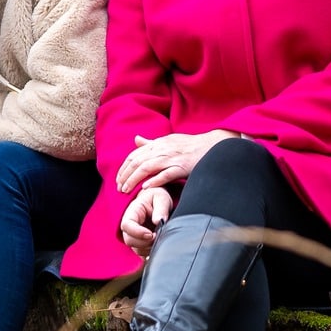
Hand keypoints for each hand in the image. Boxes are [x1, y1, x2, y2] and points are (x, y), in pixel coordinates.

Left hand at [116, 130, 233, 193]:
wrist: (212, 146)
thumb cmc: (190, 145)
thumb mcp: (168, 140)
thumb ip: (151, 142)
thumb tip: (136, 139)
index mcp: (158, 143)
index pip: (134, 155)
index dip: (124, 168)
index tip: (118, 179)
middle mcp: (162, 149)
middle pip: (137, 162)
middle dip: (125, 176)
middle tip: (119, 188)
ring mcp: (172, 158)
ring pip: (146, 168)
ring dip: (134, 180)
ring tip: (126, 190)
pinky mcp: (182, 167)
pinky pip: (165, 174)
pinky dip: (154, 181)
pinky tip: (145, 188)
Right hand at [120, 185, 172, 255]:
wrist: (156, 202)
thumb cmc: (157, 198)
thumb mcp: (161, 198)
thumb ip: (161, 208)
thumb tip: (159, 221)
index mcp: (132, 212)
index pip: (127, 225)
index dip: (137, 232)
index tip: (151, 234)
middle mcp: (130, 225)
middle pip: (129, 240)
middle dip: (144, 242)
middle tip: (158, 236)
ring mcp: (133, 235)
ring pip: (136, 248)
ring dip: (148, 248)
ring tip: (161, 238)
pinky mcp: (139, 243)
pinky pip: (141, 253)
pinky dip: (150, 252)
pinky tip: (158, 244)